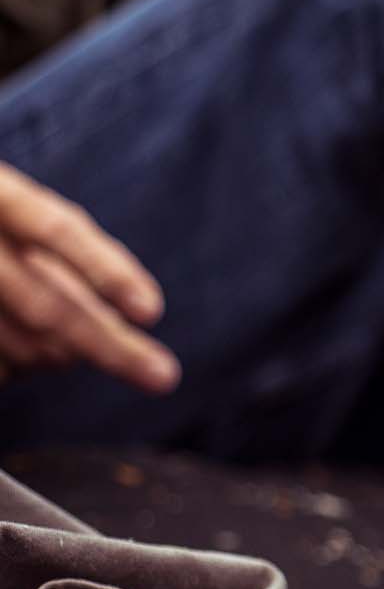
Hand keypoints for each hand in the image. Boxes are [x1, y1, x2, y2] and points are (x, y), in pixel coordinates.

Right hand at [0, 162, 177, 392]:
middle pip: (46, 306)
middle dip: (111, 348)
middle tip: (163, 377)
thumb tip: (128, 319)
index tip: (152, 312)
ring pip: (22, 345)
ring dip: (59, 355)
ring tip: (68, 345)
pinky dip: (17, 368)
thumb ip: (69, 254)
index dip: (107, 271)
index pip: (57, 229)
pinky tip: (19, 355)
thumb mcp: (16, 211)